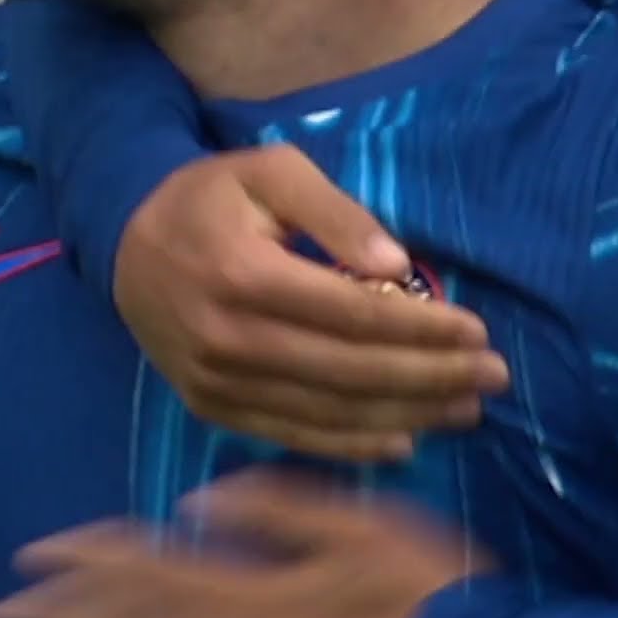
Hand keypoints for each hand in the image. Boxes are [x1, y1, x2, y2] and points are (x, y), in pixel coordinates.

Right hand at [115, 145, 508, 460]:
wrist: (125, 238)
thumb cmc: (213, 196)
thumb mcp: (271, 172)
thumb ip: (335, 212)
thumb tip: (397, 266)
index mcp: (245, 274)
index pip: (355, 314)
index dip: (423, 329)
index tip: (478, 330)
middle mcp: (227, 337)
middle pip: (350, 371)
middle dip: (431, 377)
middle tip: (492, 377)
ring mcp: (215, 381)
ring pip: (327, 411)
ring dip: (405, 415)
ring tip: (463, 410)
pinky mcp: (209, 406)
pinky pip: (291, 434)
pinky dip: (350, 445)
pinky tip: (401, 440)